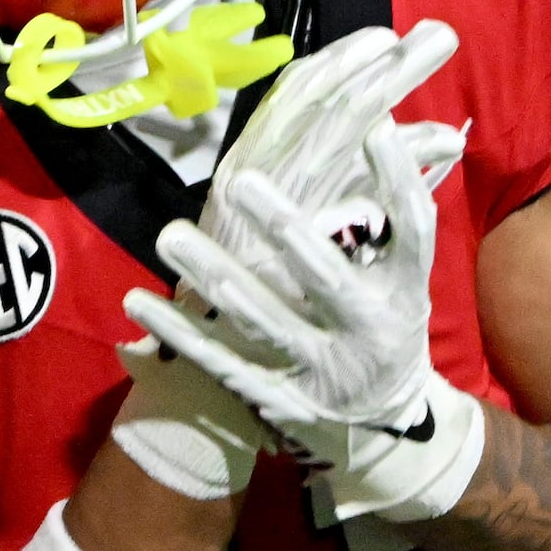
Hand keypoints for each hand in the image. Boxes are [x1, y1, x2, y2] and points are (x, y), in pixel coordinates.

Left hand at [102, 20, 458, 504]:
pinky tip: (139, 301)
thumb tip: (376, 124)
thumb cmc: (386, 324)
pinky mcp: (279, 399)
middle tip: (242, 181)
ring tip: (170, 235)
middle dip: (286, 229)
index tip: (373, 128)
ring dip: (213, 275)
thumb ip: (386, 217)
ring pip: (263, 320)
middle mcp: (370, 333)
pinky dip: (179, 331)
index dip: (397, 181)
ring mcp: (322, 371)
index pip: (412, 233)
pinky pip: (221, 361)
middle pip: (327, 279)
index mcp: (406, 293)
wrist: (384, 426)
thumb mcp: (402, 279)